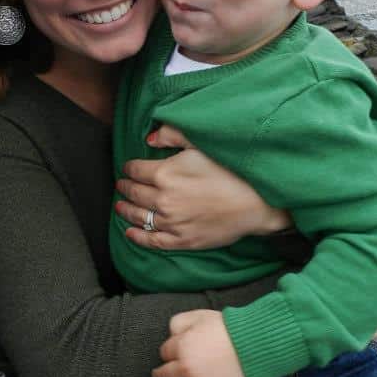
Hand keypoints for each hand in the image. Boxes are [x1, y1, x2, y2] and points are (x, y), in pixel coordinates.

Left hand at [115, 125, 292, 250]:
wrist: (256, 202)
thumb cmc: (231, 170)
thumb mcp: (201, 144)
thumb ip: (173, 136)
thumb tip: (149, 138)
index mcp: (165, 173)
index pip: (135, 170)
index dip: (130, 167)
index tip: (129, 167)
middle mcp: (163, 199)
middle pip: (134, 193)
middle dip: (125, 187)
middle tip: (122, 185)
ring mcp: (172, 222)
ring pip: (139, 217)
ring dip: (126, 210)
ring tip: (120, 206)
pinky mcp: (182, 240)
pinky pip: (152, 241)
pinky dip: (138, 237)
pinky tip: (129, 232)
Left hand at [152, 309, 247, 376]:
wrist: (254, 347)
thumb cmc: (228, 329)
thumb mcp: (199, 315)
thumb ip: (178, 323)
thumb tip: (170, 335)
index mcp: (181, 348)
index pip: (164, 353)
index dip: (167, 352)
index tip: (169, 354)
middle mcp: (187, 371)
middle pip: (164, 376)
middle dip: (160, 375)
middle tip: (158, 376)